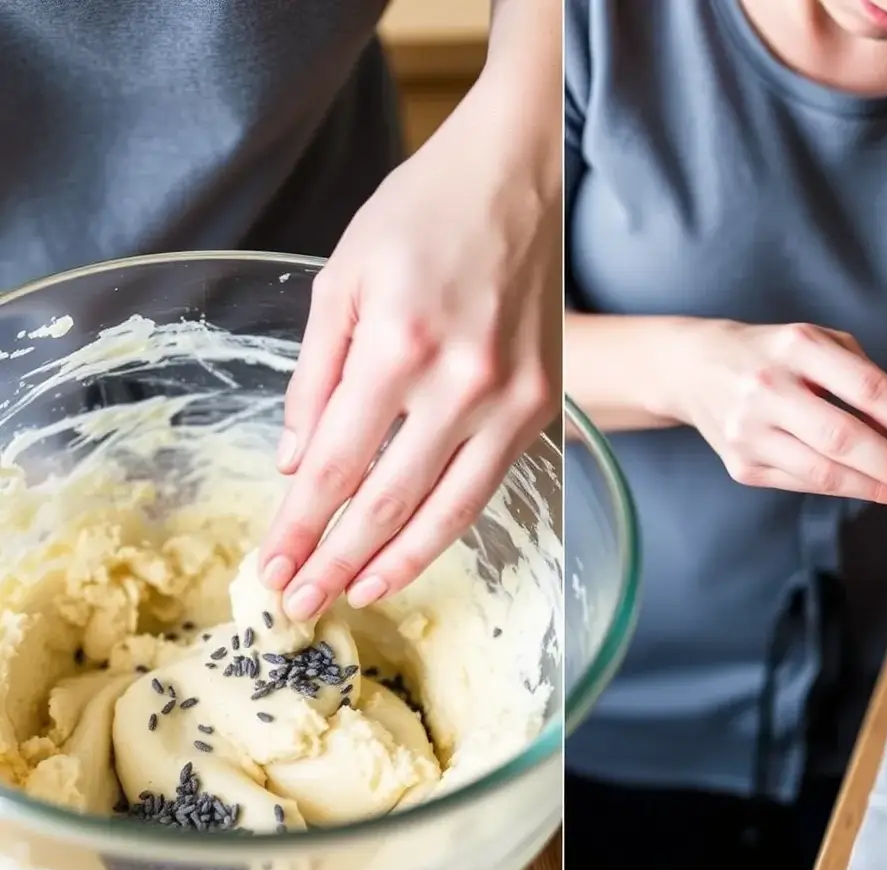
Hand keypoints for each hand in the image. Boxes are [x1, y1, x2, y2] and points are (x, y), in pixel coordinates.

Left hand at [257, 88, 559, 620]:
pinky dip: (449, 526)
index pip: (336, 466)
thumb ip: (314, 378)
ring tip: (358, 596)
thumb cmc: (420, 215)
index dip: (300, 527)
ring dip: (397, 564)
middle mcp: (461, 382)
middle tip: (301, 603)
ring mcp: (511, 398)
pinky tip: (416, 549)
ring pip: (448, 512)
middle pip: (387, 503)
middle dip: (336, 561)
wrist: (516, 178)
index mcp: (398, 344)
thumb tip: (299, 466)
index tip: (272, 568)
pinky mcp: (544, 404)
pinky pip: (489, 484)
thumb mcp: (342, 280)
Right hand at [668, 321, 886, 504]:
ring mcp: (749, 430)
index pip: (870, 391)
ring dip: (877, 489)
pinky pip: (803, 484)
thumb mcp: (824, 348)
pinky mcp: (740, 465)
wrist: (695, 369)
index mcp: (798, 346)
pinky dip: (844, 490)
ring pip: (824, 472)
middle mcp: (769, 387)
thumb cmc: (774, 355)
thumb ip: (873, 381)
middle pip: (846, 439)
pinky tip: (874, 491)